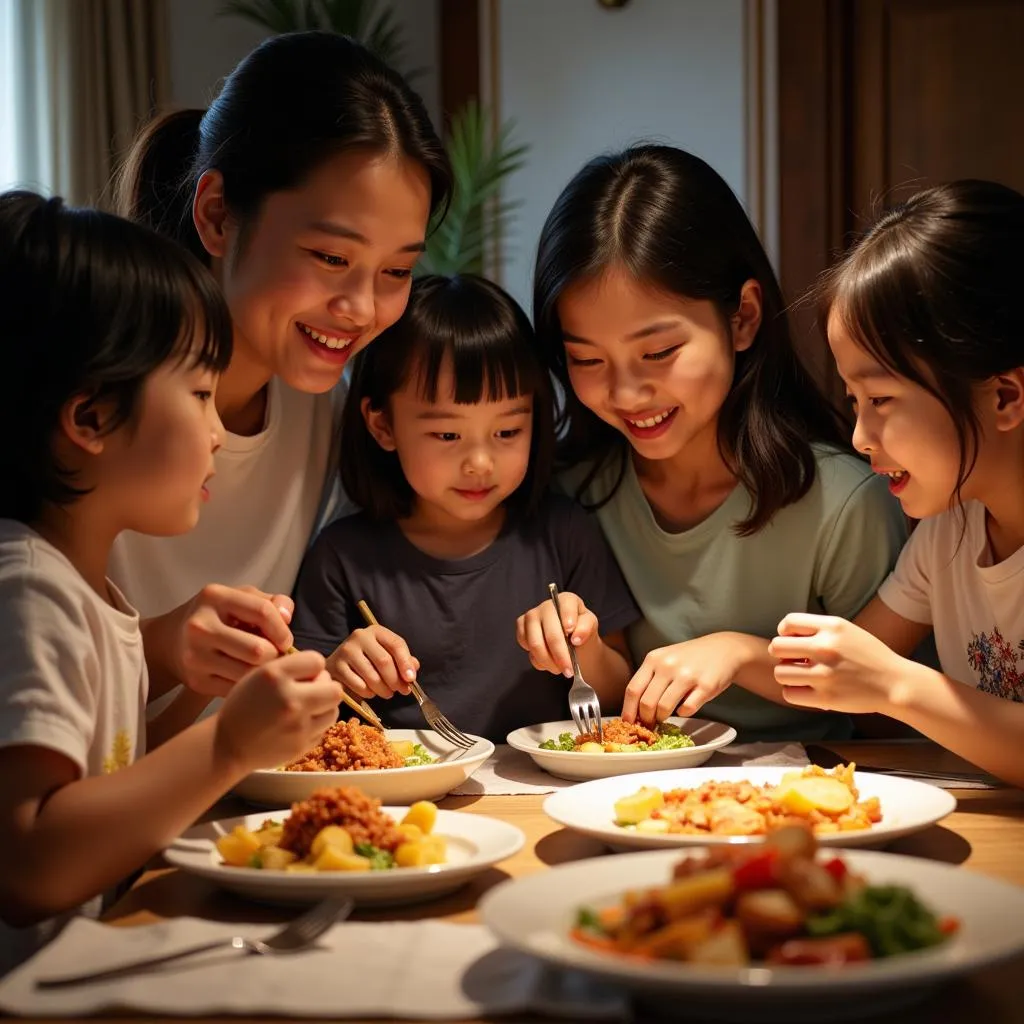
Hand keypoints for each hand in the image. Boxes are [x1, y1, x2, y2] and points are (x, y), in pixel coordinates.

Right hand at [168, 585, 294, 697]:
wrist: (170, 641)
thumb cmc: (217, 616)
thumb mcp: (240, 598)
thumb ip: (270, 601)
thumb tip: (287, 617)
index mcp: (215, 597)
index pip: (263, 612)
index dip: (282, 629)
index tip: (286, 640)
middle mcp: (201, 626)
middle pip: (258, 650)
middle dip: (274, 655)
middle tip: (274, 655)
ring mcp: (196, 656)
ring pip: (249, 673)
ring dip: (264, 672)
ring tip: (263, 666)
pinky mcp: (196, 681)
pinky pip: (238, 689)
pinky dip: (248, 686)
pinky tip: (247, 678)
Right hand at [215, 650, 342, 772]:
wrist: (227, 745)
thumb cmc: (243, 706)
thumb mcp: (258, 675)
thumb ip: (289, 667)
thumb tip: (319, 667)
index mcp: (275, 676)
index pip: (317, 661)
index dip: (312, 666)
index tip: (304, 673)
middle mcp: (289, 699)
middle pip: (334, 688)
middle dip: (325, 686)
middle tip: (313, 689)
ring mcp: (297, 725)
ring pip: (334, 710)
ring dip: (324, 706)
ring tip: (308, 707)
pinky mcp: (301, 745)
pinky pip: (323, 729)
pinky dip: (315, 725)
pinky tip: (299, 724)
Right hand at [327, 625, 418, 699]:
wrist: (338, 665)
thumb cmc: (367, 660)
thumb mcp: (386, 654)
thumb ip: (402, 660)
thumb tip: (413, 670)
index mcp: (376, 631)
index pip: (396, 644)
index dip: (406, 663)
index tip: (411, 679)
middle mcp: (360, 636)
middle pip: (384, 661)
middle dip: (396, 680)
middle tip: (401, 691)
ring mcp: (346, 651)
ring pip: (372, 676)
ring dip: (384, 690)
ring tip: (387, 693)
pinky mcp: (336, 667)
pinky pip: (359, 686)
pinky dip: (369, 693)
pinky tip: (370, 692)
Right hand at [516, 591, 597, 675]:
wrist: (572, 643)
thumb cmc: (581, 632)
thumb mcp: (590, 627)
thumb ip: (586, 628)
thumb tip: (576, 638)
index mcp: (566, 600)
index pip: (566, 606)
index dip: (569, 621)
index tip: (575, 639)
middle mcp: (546, 606)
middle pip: (550, 633)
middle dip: (560, 655)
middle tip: (569, 670)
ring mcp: (531, 617)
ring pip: (535, 644)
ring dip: (549, 662)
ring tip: (560, 669)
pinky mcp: (521, 629)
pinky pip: (527, 649)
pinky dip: (538, 660)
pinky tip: (549, 661)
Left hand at [622, 635, 741, 725]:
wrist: (723, 649)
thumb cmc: (690, 658)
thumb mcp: (665, 659)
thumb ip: (650, 678)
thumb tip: (635, 710)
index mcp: (654, 659)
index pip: (633, 689)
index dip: (628, 710)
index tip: (628, 723)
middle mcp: (668, 665)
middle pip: (647, 702)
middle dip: (646, 719)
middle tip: (649, 725)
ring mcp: (687, 675)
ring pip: (664, 708)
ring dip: (662, 718)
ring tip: (664, 718)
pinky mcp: (706, 686)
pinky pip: (687, 709)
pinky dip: (682, 713)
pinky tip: (684, 708)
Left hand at [769, 613, 901, 713]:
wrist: (895, 684)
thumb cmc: (869, 656)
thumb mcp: (847, 631)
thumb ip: (819, 629)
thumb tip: (785, 635)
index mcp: (833, 627)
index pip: (788, 622)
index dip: (784, 632)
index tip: (792, 640)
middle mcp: (826, 648)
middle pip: (776, 648)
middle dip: (782, 655)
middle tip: (794, 661)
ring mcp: (824, 674)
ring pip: (780, 673)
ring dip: (787, 675)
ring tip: (801, 676)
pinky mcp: (825, 698)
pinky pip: (789, 694)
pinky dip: (794, 692)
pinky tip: (806, 690)